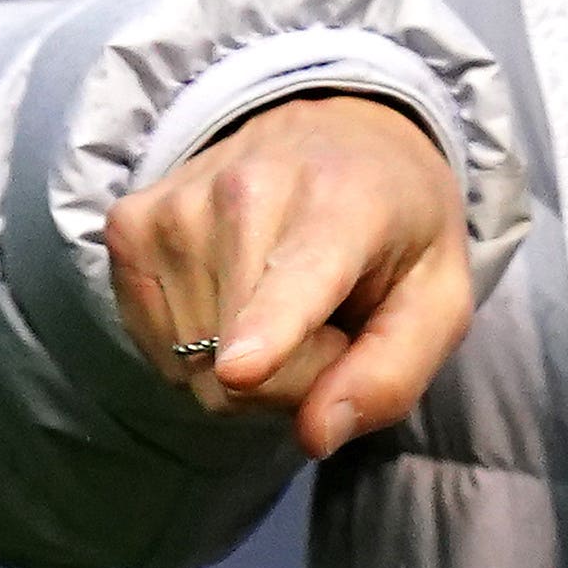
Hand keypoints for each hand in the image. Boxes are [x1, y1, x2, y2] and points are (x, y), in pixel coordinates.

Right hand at [107, 92, 471, 458]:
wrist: (334, 133)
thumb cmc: (396, 226)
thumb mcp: (438, 297)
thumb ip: (394, 370)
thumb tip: (317, 433)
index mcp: (346, 202)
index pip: (296, 280)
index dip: (267, 331)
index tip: (241, 369)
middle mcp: (248, 191)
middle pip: (243, 366)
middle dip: (293, 379)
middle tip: (329, 322)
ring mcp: (175, 207)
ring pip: (195, 366)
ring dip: (243, 365)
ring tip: (281, 300)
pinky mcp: (128, 225)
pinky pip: (157, 346)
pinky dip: (198, 345)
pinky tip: (234, 294)